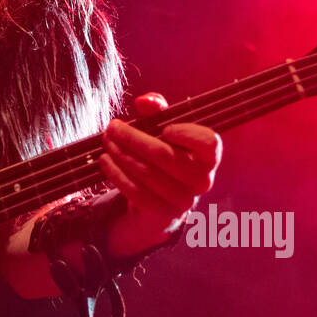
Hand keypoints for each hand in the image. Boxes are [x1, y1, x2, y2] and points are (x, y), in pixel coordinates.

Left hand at [97, 92, 221, 255]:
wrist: (158, 203)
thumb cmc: (164, 157)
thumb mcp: (162, 131)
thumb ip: (157, 110)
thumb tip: (145, 101)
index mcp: (208, 158)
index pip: (210, 143)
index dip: (188, 134)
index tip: (165, 128)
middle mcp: (202, 180)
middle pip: (165, 155)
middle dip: (133, 138)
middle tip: (112, 128)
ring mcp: (184, 200)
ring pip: (147, 173)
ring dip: (121, 154)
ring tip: (107, 142)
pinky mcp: (164, 214)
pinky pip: (136, 191)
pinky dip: (117, 174)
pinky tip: (105, 161)